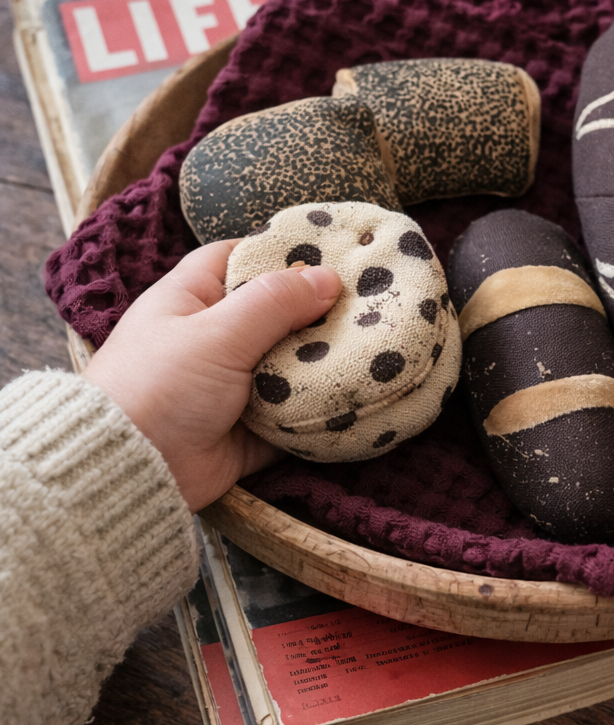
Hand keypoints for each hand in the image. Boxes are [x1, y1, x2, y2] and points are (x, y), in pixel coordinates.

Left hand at [83, 240, 342, 511]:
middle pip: (275, 311)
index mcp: (191, 299)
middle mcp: (213, 337)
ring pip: (290, 360)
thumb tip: (329, 279)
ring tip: (372, 344)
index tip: (328, 253)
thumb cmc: (160, 387)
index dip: (278, 251)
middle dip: (316, 311)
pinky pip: (295, 408)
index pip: (237, 257)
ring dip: (323, 359)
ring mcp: (233, 383)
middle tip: (365, 302)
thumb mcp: (218, 333)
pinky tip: (357, 389)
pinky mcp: (251, 426)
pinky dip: (320, 404)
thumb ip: (275, 302)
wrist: (131, 473)